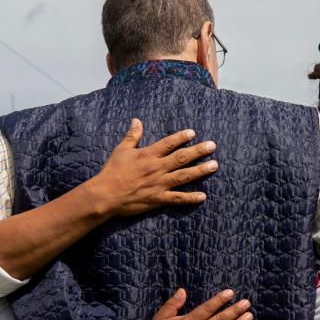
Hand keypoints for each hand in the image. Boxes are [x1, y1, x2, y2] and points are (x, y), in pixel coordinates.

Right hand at [87, 119, 217, 216]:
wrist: (105, 195)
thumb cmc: (111, 172)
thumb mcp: (120, 150)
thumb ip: (132, 136)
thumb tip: (137, 120)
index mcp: (148, 155)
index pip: (168, 143)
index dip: (181, 137)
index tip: (193, 133)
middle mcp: (156, 168)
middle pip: (181, 158)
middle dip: (198, 151)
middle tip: (212, 146)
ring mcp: (158, 184)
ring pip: (184, 176)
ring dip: (200, 170)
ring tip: (214, 165)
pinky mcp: (157, 199)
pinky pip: (177, 198)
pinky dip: (190, 198)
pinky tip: (203, 196)